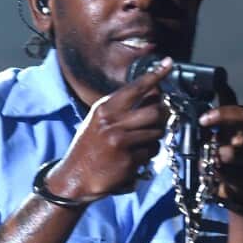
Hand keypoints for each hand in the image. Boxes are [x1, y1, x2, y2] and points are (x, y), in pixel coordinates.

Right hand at [46, 57, 172, 201]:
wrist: (74, 177)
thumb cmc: (88, 149)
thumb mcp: (97, 122)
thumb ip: (120, 109)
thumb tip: (152, 95)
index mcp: (104, 109)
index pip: (135, 88)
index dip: (154, 75)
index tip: (168, 64)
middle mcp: (111, 122)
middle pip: (155, 111)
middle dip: (162, 117)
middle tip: (159, 121)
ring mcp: (120, 141)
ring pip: (156, 133)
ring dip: (153, 139)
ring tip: (138, 145)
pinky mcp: (127, 160)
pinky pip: (150, 152)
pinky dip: (146, 156)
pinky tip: (131, 159)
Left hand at [200, 86, 242, 205]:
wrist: (237, 193)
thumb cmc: (219, 164)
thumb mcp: (208, 142)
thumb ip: (199, 128)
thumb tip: (173, 110)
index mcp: (232, 126)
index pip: (233, 101)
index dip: (225, 90)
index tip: (216, 80)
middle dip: (224, 115)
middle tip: (204, 120)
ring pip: (238, 146)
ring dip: (221, 151)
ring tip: (208, 158)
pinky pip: (234, 171)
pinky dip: (221, 173)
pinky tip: (213, 174)